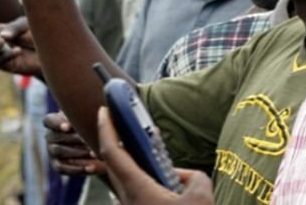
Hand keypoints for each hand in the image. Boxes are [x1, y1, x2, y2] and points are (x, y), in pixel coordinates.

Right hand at [44, 112, 106, 175]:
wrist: (98, 146)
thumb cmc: (92, 126)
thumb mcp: (89, 119)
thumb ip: (87, 115)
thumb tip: (99, 111)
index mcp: (54, 121)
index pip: (49, 121)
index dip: (57, 124)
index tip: (68, 127)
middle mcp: (50, 136)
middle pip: (57, 136)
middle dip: (74, 139)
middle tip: (88, 141)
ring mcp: (52, 151)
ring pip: (60, 151)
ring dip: (78, 152)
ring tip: (94, 153)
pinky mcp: (57, 165)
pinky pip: (63, 168)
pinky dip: (78, 168)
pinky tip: (92, 167)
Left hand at [97, 107, 214, 204]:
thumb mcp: (202, 197)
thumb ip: (193, 177)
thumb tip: (183, 177)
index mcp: (137, 190)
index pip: (113, 152)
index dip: (106, 128)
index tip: (102, 109)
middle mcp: (128, 200)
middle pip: (114, 163)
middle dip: (116, 140)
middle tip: (123, 121)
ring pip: (126, 178)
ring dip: (133, 160)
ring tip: (151, 150)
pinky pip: (137, 190)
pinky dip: (144, 177)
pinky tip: (164, 179)